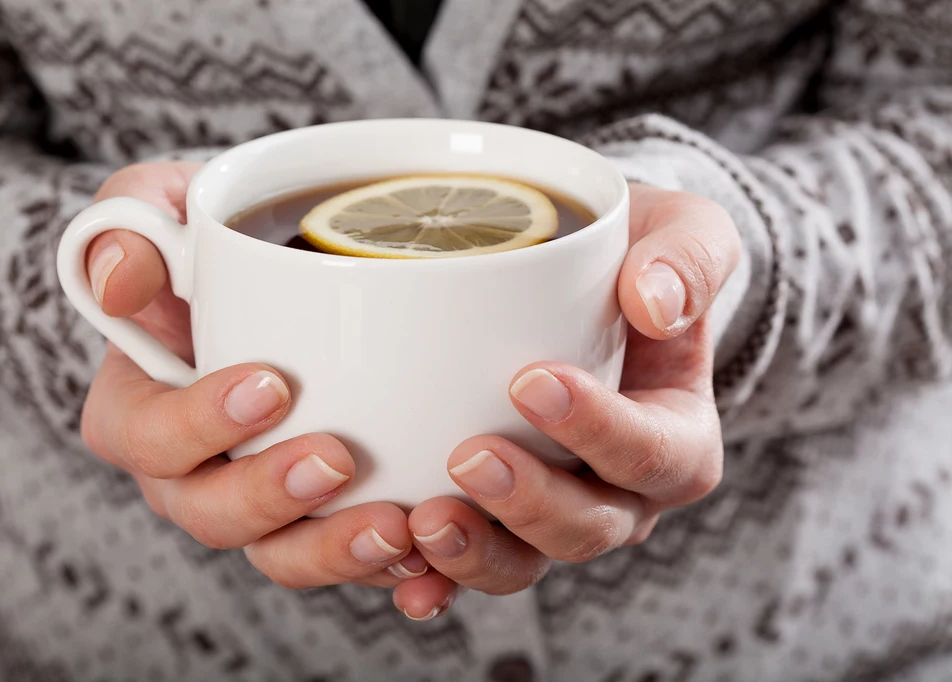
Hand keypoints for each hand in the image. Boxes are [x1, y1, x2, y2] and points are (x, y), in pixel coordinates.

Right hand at [79, 162, 427, 589]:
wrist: (282, 272)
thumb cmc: (214, 244)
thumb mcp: (161, 204)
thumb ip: (128, 222)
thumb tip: (119, 279)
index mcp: (143, 411)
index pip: (151, 436)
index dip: (200, 425)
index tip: (272, 383)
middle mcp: (194, 473)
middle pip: (213, 516)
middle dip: (273, 497)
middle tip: (337, 457)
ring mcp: (262, 503)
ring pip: (283, 554)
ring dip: (336, 552)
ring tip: (399, 527)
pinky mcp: (323, 514)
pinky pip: (347, 560)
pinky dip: (390, 568)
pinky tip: (434, 558)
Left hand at [395, 183, 740, 618]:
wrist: (583, 280)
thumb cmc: (635, 259)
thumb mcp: (684, 232)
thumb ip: (688, 259)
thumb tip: (656, 304)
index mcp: (676, 435)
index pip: (652, 452)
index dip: (598, 430)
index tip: (531, 381)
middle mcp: (621, 492)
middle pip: (588, 526)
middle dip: (528, 502)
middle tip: (468, 456)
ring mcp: (554, 513)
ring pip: (527, 563)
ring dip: (477, 555)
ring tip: (423, 524)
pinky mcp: (496, 519)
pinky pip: (470, 568)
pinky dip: (438, 582)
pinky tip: (404, 581)